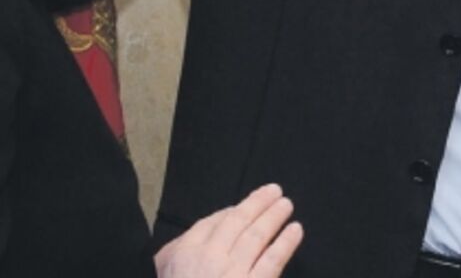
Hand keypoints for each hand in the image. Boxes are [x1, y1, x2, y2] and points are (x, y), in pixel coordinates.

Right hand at [154, 184, 302, 277]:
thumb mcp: (165, 271)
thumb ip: (179, 253)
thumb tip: (207, 233)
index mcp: (185, 253)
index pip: (213, 223)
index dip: (233, 211)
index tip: (247, 205)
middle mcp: (209, 257)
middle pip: (237, 222)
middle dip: (257, 204)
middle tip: (275, 192)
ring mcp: (232, 273)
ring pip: (256, 236)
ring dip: (273, 217)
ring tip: (286, 206)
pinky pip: (272, 261)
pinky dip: (285, 243)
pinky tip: (295, 231)